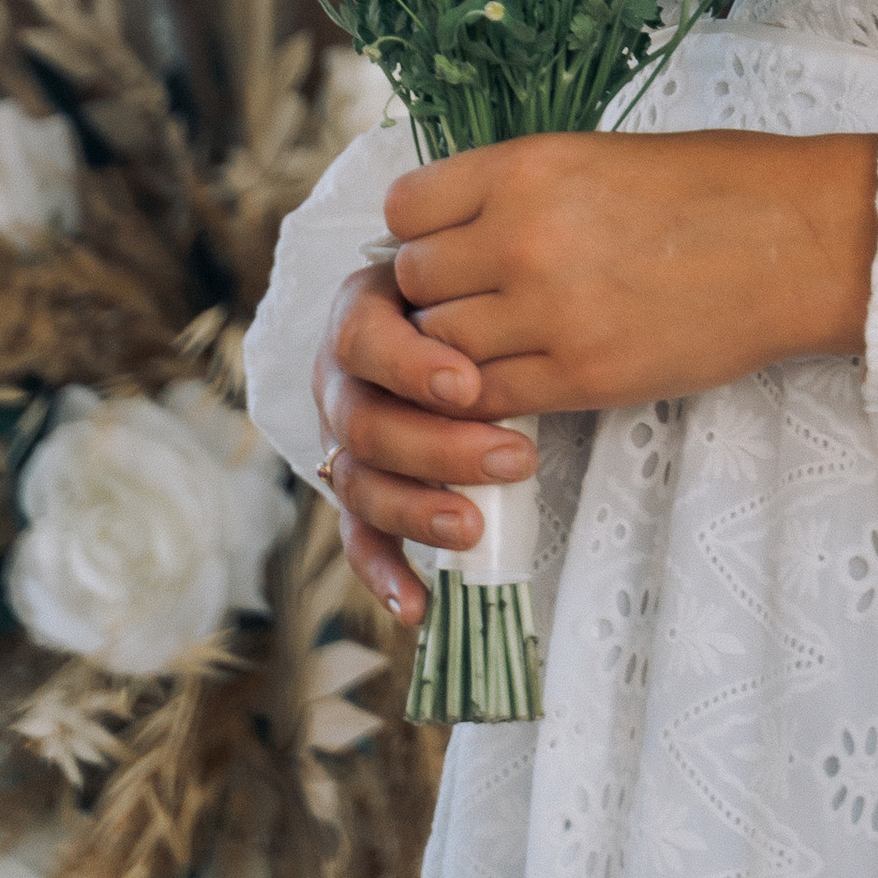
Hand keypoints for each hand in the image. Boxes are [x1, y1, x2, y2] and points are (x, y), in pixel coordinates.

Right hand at [313, 263, 533, 624]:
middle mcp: (341, 378)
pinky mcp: (358, 490)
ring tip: (473, 527)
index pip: (363, 338)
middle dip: (438, 447)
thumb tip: (536, 310)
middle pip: (364, 421)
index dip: (411, 367)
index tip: (471, 386)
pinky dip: (383, 573)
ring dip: (416, 509)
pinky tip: (417, 604)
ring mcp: (343, 438)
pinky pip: (358, 536)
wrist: (469, 308)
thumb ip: (484, 288)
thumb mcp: (476, 273)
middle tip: (516, 457)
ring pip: (357, 483)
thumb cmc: (482, 290)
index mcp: (362, 313)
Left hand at [381, 129, 877, 417]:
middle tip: (476, 293)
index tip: (445, 238)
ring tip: (501, 334)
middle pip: (413, 282)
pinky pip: (488, 397)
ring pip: (438, 348)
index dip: (418, 228)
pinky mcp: (581, 379)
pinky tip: (520, 371)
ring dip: (455, 348)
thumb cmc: (714, 184)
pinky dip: (488, 392)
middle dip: (435, 291)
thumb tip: (453, 227)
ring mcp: (550, 314)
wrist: (798, 241)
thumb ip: (520, 190)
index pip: (405, 209)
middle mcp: (524, 237)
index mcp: (530, 167)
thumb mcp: (600, 154)